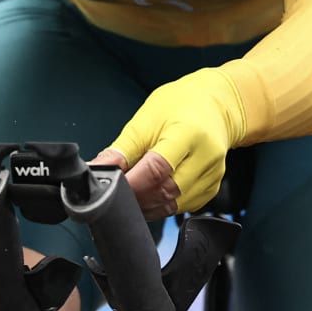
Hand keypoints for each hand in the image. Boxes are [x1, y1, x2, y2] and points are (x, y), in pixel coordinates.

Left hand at [98, 68, 242, 218]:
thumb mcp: (145, 120)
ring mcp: (213, 173)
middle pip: (166, 191)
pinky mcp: (213, 186)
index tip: (111, 187)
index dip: (130, 184)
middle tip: (118, 192)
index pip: (156, 170)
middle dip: (137, 197)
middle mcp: (206, 155)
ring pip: (174, 204)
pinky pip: (183, 206)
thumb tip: (97, 170)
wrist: (214, 104)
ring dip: (148, 204)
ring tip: (134, 191)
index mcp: (188, 133)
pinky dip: (163, 204)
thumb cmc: (179, 106)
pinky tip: (153, 192)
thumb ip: (120, 150)